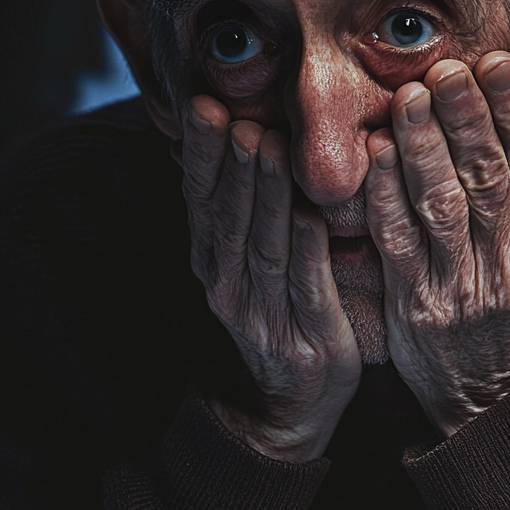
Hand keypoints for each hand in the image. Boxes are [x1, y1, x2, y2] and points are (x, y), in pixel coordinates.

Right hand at [178, 96, 361, 461]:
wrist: (289, 404)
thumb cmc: (274, 314)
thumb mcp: (245, 264)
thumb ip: (240, 210)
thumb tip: (233, 139)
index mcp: (213, 260)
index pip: (201, 198)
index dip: (201, 153)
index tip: (202, 105)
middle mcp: (228, 283)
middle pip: (226, 216)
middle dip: (230, 162)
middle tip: (232, 113)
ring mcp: (262, 313)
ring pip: (261, 244)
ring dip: (263, 194)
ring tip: (267, 145)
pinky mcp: (305, 336)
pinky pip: (304, 287)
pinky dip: (305, 250)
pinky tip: (308, 215)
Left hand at [364, 52, 509, 436]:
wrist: (488, 388)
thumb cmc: (507, 300)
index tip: (497, 62)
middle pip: (489, 179)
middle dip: (467, 118)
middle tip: (447, 68)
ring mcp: (463, 287)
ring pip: (443, 206)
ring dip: (424, 147)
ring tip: (411, 96)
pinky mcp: (418, 305)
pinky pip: (399, 242)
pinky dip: (386, 194)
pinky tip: (377, 153)